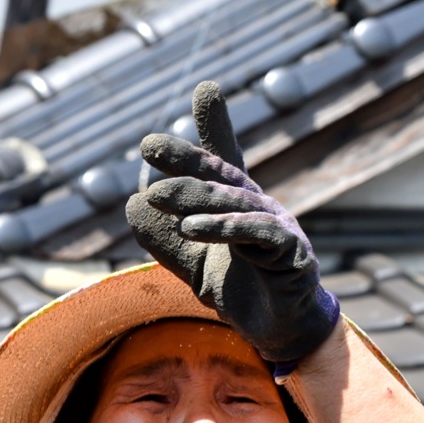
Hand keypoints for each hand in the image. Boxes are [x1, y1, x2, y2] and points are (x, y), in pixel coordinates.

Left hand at [126, 81, 338, 369]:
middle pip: (222, 176)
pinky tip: (191, 227)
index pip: (220, 163)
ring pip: (235, 202)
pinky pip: (259, 234)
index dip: (210, 128)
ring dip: (194, 197)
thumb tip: (131, 205)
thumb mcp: (192, 265)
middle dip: (185, 159)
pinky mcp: (292, 255)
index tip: (204, 90)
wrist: (281, 332)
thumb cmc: (242, 292)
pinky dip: (224, 228)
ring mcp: (280, 228)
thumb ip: (165, 241)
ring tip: (157, 195)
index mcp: (238, 206)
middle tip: (148, 146)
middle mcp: (261, 207)